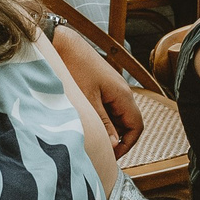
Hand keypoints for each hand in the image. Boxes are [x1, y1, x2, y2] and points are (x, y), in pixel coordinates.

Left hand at [53, 25, 142, 155]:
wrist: (62, 44)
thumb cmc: (75, 68)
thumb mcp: (87, 101)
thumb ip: (102, 124)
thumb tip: (113, 145)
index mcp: (123, 95)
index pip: (136, 126)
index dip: (127, 144)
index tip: (111, 155)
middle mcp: (121, 92)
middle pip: (128, 123)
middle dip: (116, 139)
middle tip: (98, 150)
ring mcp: (111, 89)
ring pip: (116, 116)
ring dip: (106, 129)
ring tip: (90, 138)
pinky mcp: (100, 87)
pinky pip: (107, 108)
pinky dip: (100, 118)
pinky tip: (84, 123)